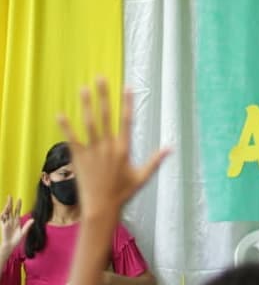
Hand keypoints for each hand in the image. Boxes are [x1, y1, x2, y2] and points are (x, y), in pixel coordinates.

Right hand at [0, 196, 32, 249]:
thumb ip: (28, 225)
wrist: (11, 245)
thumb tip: (33, 219)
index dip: (18, 205)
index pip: (17, 211)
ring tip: (8, 203)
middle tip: (10, 196)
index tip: (19, 199)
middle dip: (10, 203)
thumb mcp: (24, 232)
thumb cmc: (17, 239)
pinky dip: (2, 215)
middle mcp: (11, 220)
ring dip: (6, 208)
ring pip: (5, 213)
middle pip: (10, 210)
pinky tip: (4, 212)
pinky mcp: (2, 226)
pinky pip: (1, 219)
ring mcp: (6, 222)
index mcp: (17, 221)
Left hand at [59, 78, 168, 219]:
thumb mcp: (142, 176)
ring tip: (83, 88)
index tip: (127, 87)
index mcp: (124, 149)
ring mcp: (93, 151)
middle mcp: (108, 147)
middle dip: (103, 96)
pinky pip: (72, 138)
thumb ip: (155, 160)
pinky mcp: (79, 157)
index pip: (126, 121)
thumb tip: (171, 148)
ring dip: (86, 104)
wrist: (101, 206)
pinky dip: (66, 126)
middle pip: (106, 116)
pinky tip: (60, 113)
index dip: (127, 103)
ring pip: (89, 123)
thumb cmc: (123, 192)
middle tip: (101, 78)